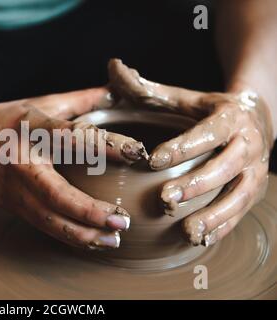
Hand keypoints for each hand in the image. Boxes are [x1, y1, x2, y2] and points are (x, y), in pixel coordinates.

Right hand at [0, 88, 147, 248]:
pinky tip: (92, 242)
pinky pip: (42, 226)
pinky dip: (68, 236)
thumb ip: (78, 100)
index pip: (70, 137)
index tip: (136, 153)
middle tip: (123, 219)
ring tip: (113, 239)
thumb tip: (115, 90)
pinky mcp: (11, 205)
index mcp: (30, 128)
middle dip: (89, 210)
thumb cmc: (4, 119)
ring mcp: (13, 188)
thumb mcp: (38, 103)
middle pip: (55, 193)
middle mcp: (21, 162)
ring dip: (82, 234)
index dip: (103, 146)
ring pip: (48, 219)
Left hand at [108, 59, 273, 246]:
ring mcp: (255, 170)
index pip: (207, 132)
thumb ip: (148, 89)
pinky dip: (222, 227)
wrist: (255, 119)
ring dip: (214, 215)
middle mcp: (248, 143)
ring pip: (238, 195)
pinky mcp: (254, 191)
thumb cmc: (206, 110)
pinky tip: (199, 239)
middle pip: (225, 166)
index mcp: (229, 117)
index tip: (152, 160)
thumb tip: (112, 66)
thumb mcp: (182, 97)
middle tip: (164, 199)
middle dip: (195, 184)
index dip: (182, 146)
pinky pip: (241, 213)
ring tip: (186, 230)